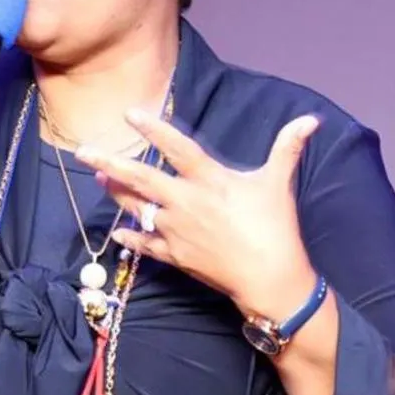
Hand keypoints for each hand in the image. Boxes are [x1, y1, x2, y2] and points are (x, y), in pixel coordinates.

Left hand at [75, 111, 319, 314]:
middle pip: (141, 178)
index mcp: (209, 180)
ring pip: (137, 209)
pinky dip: (130, 237)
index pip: (176, 148)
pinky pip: (146, 245)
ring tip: (99, 178)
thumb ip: (288, 148)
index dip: (153, 128)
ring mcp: (177, 231)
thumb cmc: (275, 228)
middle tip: (84, 151)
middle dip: (110, 163)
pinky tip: (115, 231)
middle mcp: (185, 202)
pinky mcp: (176, 257)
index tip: (129, 113)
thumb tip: (311, 120)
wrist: (271, 281)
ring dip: (116, 193)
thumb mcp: (279, 183)